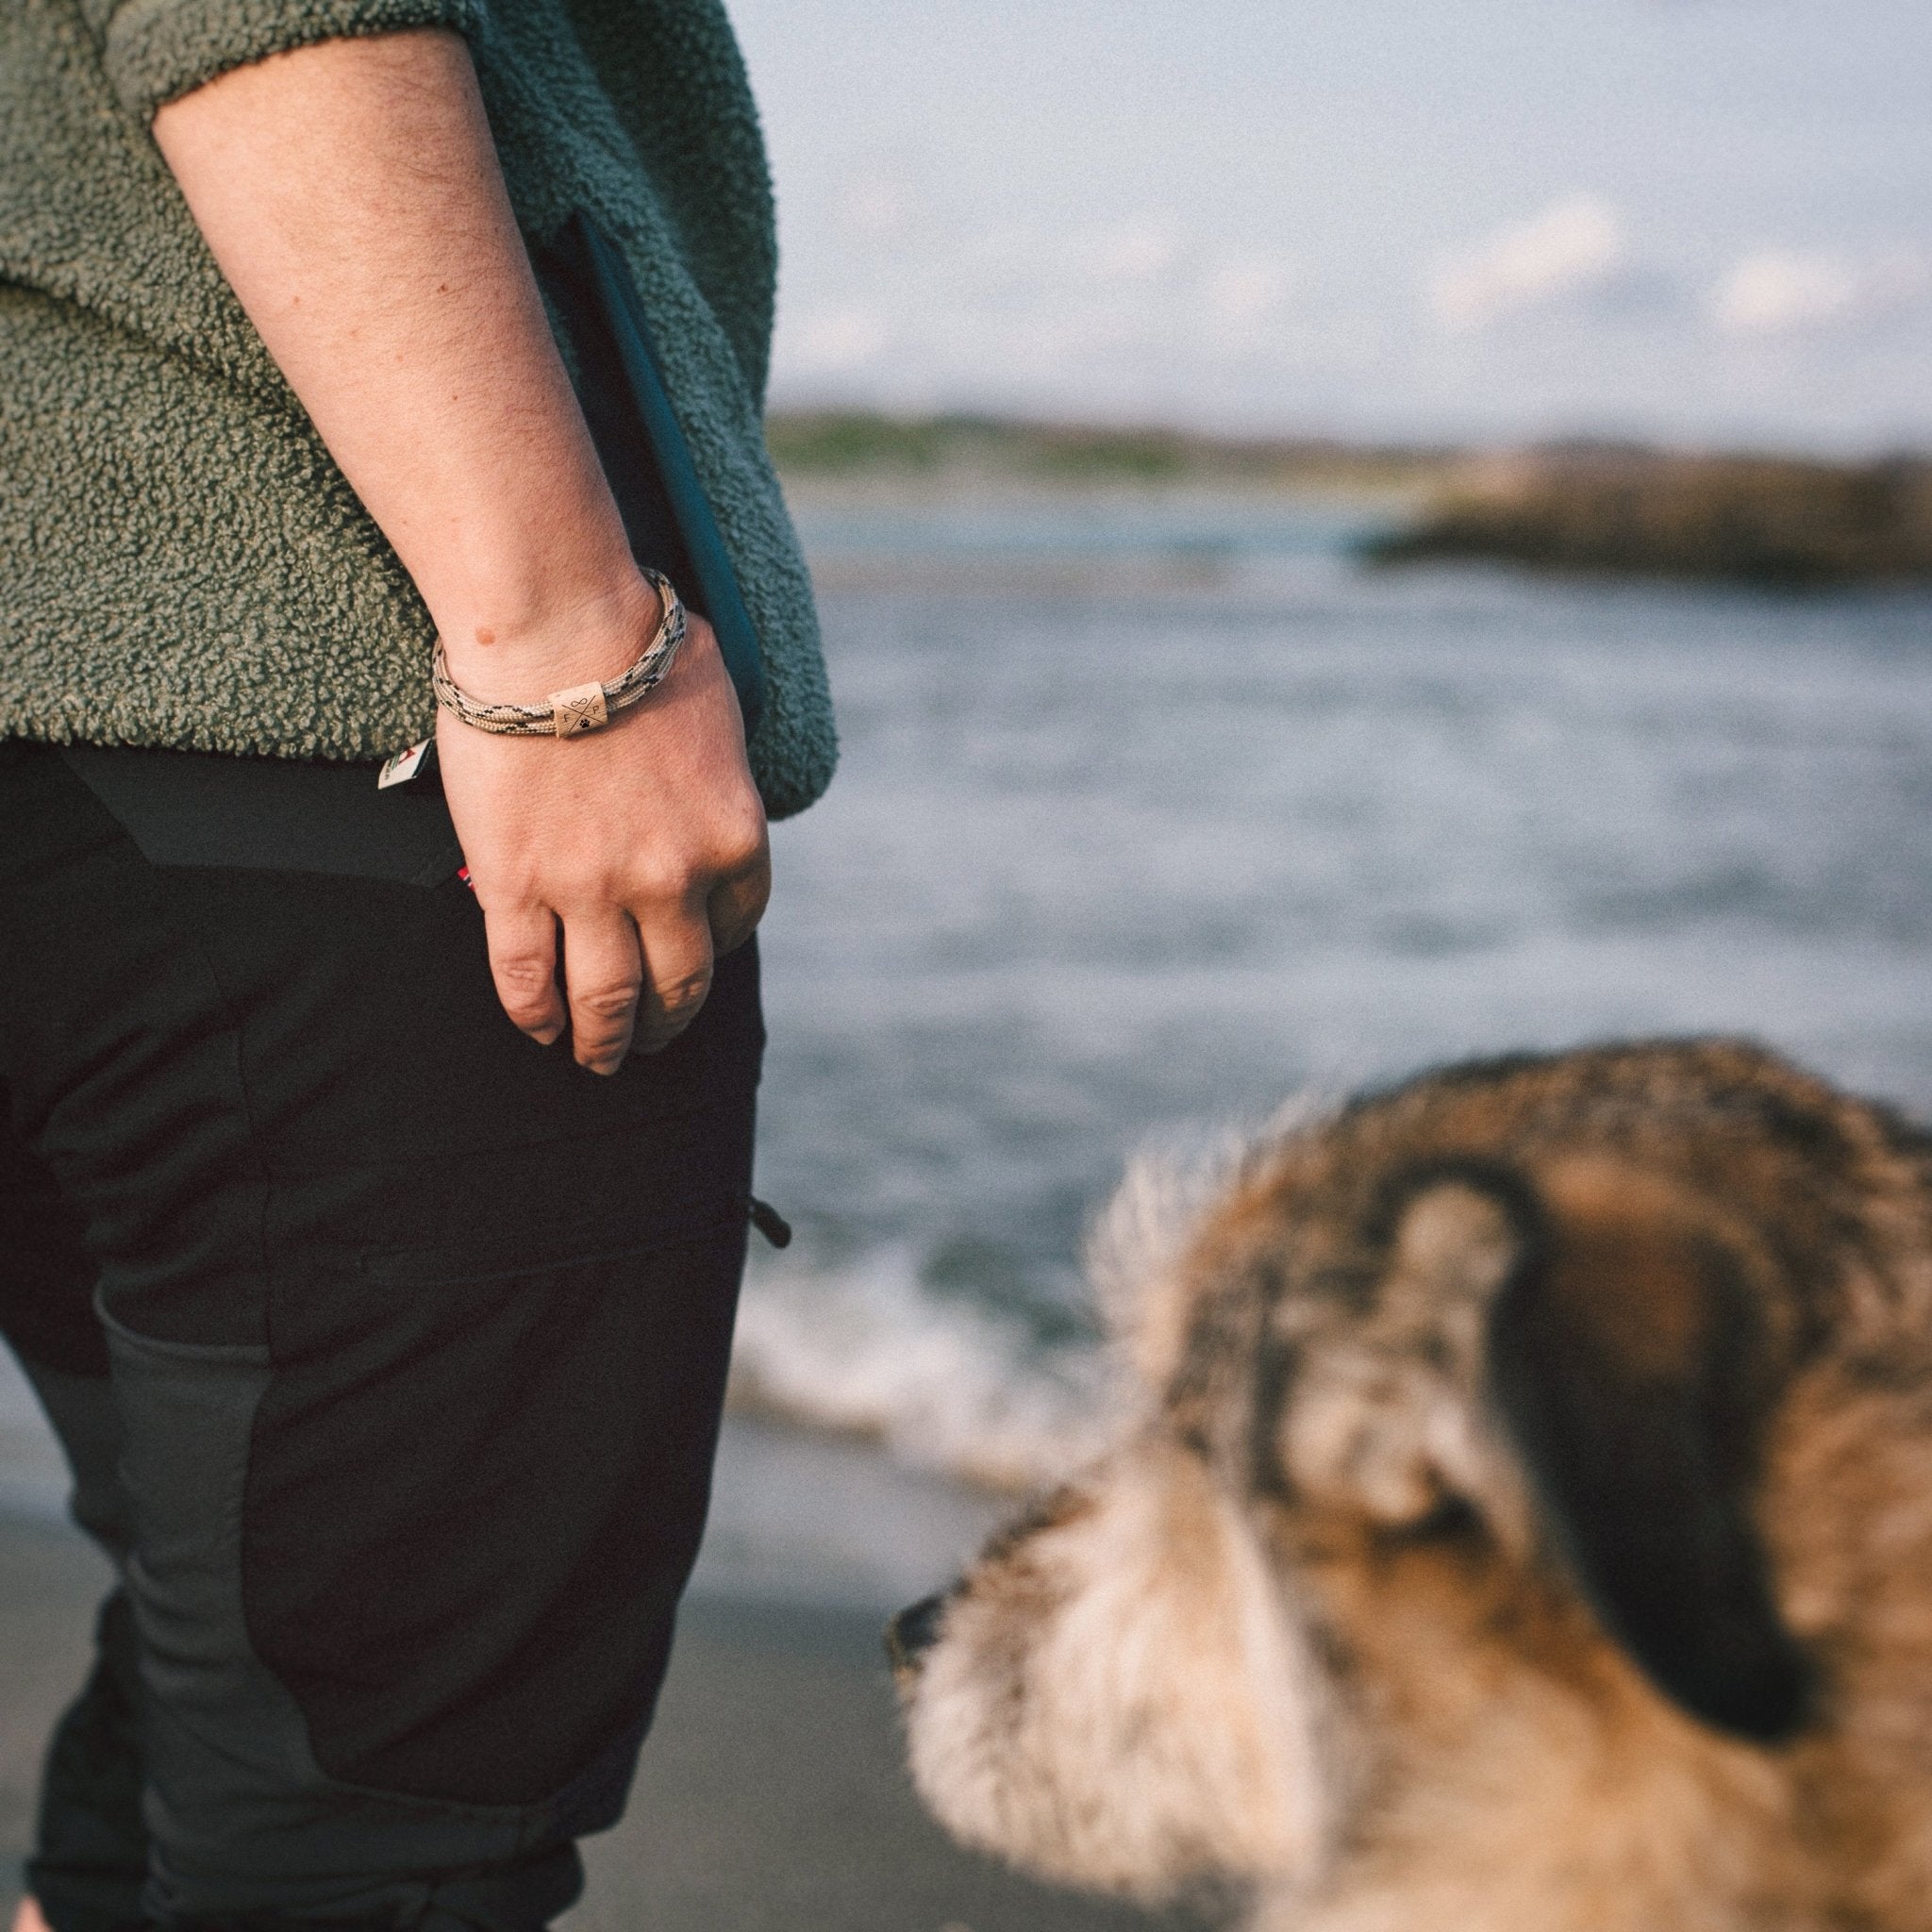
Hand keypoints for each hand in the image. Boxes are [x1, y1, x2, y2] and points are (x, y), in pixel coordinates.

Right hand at [434, 581, 769, 1073]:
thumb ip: (717, 775)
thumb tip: (703, 792)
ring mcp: (596, 890)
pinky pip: (526, 979)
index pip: (736, 926)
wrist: (557, 625)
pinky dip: (535, 1016)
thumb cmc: (636, 645)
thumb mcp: (718, 714)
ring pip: (606, 999)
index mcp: (736, 841)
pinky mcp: (519, 887)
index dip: (711, 952)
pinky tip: (539, 1029)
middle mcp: (675, 880)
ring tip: (597, 1058)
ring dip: (605, 1040)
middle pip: (678, 982)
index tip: (690, 962)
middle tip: (648, 1040)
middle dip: (666, 1022)